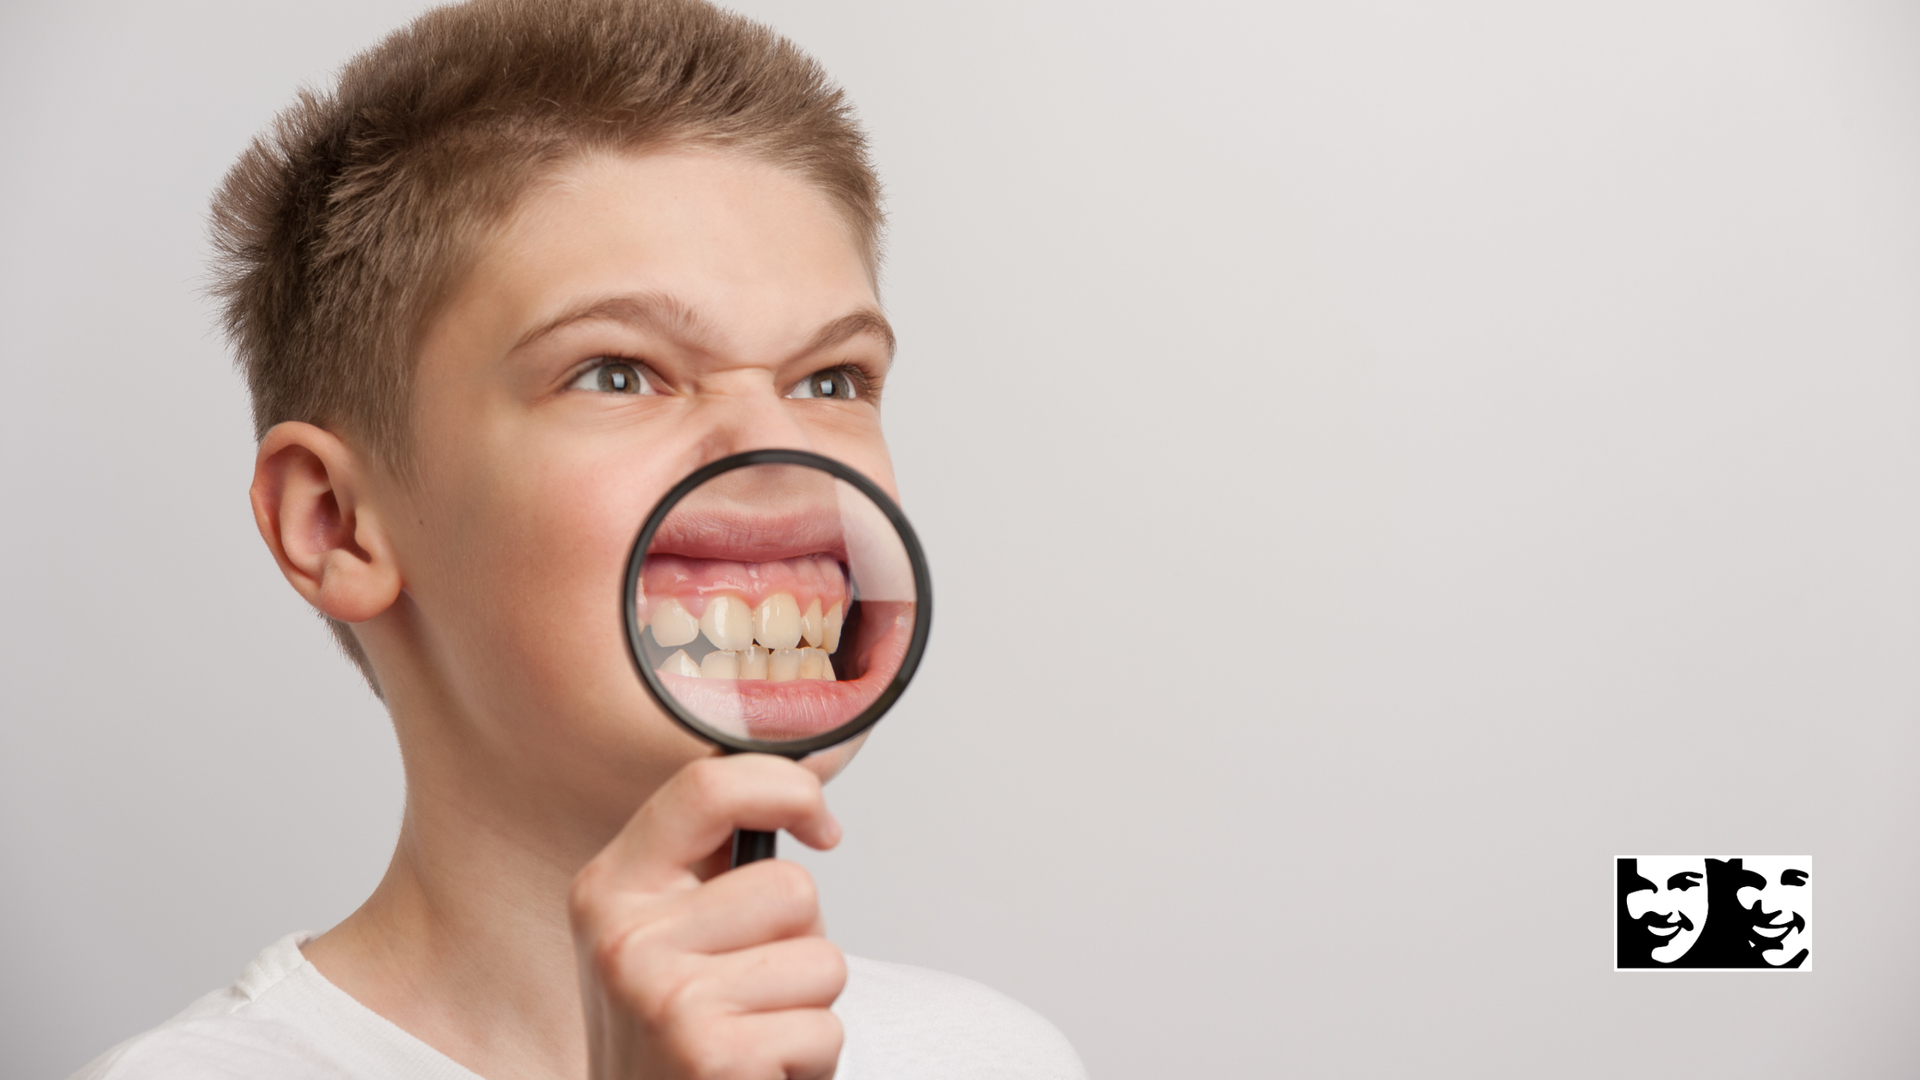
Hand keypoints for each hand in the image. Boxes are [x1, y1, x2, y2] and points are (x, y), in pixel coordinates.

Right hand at [570, 754, 846, 1078]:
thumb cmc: (676, 1036)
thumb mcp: (668, 935)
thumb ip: (717, 860)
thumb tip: (820, 763)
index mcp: (611, 889)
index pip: (707, 787)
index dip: (787, 789)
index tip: (822, 828)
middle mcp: (625, 940)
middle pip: (792, 886)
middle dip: (801, 941)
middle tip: (752, 992)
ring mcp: (666, 999)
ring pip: (822, 960)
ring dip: (809, 1007)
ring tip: (753, 1034)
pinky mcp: (712, 1057)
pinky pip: (825, 1029)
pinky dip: (811, 1061)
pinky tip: (757, 1074)